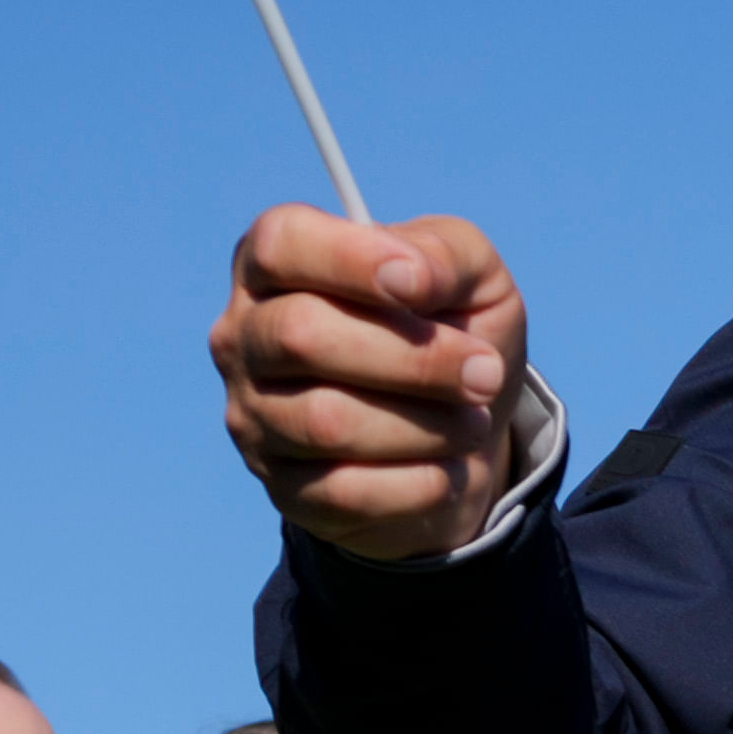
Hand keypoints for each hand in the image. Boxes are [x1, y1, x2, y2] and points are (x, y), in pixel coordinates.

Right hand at [211, 205, 531, 560]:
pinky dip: (416, 482)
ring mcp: (253, 417)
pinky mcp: (284, 489)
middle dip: (414, 358)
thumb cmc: (451, 329)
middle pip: (302, 336)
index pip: (281, 242)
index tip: (420, 283)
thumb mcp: (469, 275)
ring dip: (424, 425)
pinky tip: (450, 470)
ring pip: (326, 422)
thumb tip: (413, 276)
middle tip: (486, 373)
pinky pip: (344, 491)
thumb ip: (445, 256)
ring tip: (474, 421)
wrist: (463, 429)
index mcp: (276, 263)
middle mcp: (246, 337)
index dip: (349, 259)